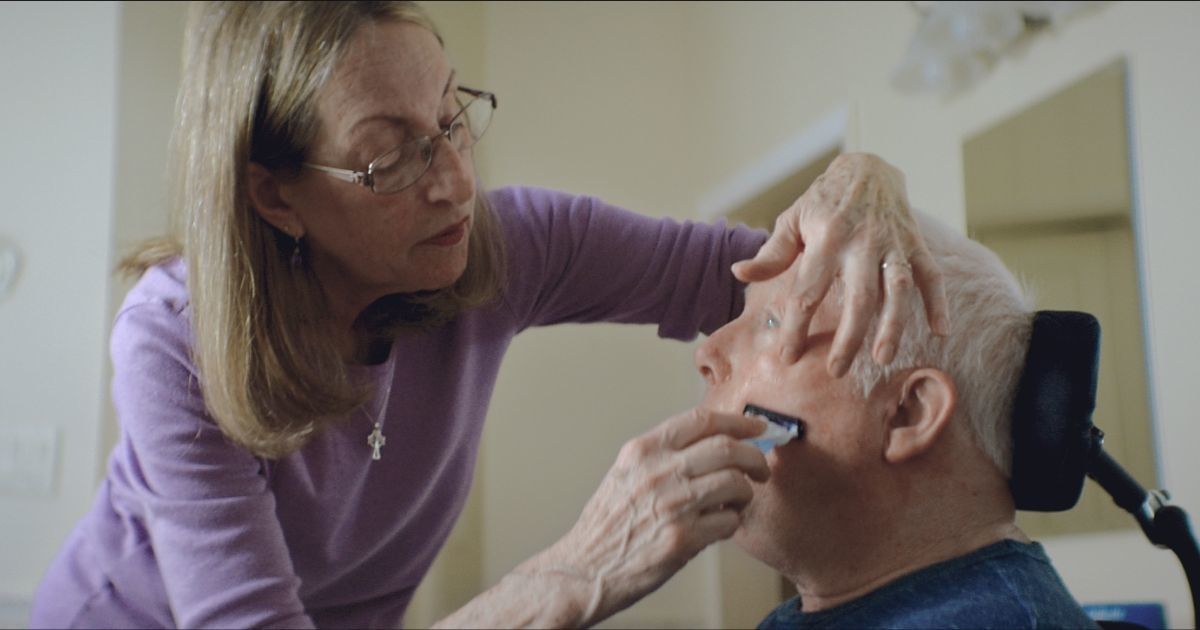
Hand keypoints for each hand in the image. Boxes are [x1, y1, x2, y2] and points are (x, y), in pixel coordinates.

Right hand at [539, 408, 769, 625]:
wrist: (586, 568)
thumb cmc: (608, 524)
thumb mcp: (626, 473)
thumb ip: (662, 455)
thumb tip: (710, 441)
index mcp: (643, 451)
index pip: (702, 421)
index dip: (737, 421)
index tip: (756, 426)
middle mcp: (658, 472)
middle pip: (727, 448)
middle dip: (754, 457)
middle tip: (760, 468)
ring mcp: (672, 505)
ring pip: (735, 483)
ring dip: (746, 493)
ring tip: (738, 501)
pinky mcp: (683, 538)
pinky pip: (729, 521)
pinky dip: (733, 522)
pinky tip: (721, 525)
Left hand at [732, 152, 949, 373]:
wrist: (867, 167)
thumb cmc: (823, 200)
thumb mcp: (792, 220)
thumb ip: (771, 254)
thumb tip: (739, 274)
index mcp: (826, 239)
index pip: (808, 291)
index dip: (796, 326)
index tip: (788, 356)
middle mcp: (862, 243)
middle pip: (858, 298)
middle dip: (848, 338)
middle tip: (837, 371)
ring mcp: (893, 244)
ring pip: (898, 290)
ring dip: (893, 326)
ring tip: (883, 359)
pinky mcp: (916, 244)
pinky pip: (932, 275)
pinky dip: (939, 303)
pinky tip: (940, 332)